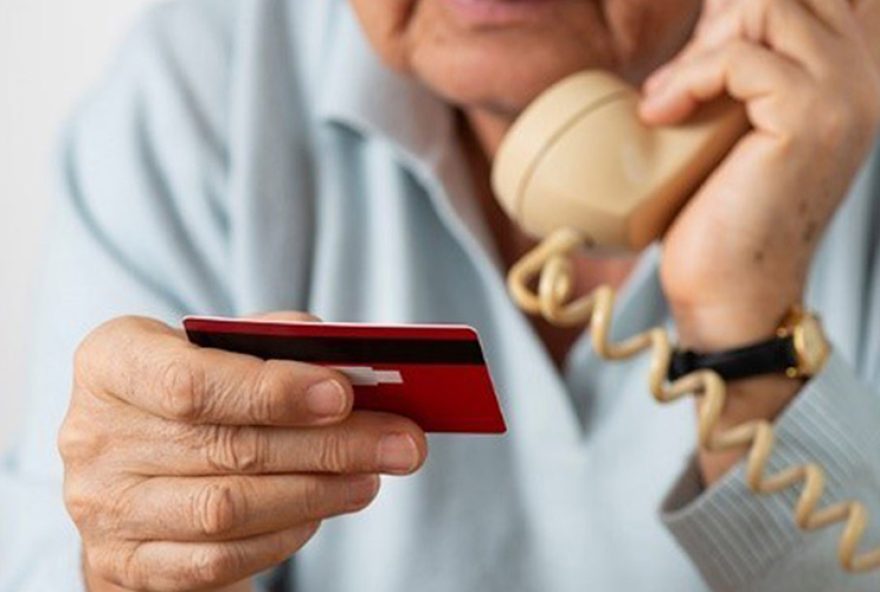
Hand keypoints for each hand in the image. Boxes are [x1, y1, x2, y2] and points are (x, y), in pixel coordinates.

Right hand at [59, 314, 426, 591]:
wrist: (145, 461)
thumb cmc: (201, 391)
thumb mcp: (223, 349)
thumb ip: (274, 342)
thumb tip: (349, 361)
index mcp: (113, 361)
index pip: (190, 381)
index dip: (271, 389)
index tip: (344, 394)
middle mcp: (92, 434)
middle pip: (226, 447)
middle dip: (329, 446)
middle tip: (401, 442)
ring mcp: (102, 506)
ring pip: (227, 509)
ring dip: (317, 493)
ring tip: (373, 475)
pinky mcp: (122, 563)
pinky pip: (216, 560)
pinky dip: (282, 536)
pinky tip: (323, 508)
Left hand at [640, 0, 879, 349]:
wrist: (732, 291)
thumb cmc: (726, 213)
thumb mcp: (739, 119)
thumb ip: (747, 64)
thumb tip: (717, 8)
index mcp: (853, 72)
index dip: (746, 9)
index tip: (702, 49)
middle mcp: (863, 74)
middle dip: (720, 20)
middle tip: (681, 81)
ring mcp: (846, 93)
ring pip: (768, 6)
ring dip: (700, 48)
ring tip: (669, 100)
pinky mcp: (812, 117)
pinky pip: (740, 56)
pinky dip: (687, 79)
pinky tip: (661, 113)